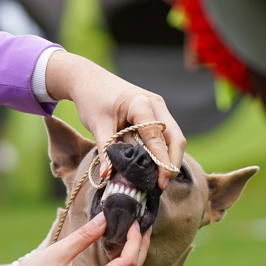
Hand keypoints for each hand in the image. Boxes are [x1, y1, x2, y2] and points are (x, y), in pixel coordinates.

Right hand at [0, 212, 150, 265]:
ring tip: (133, 235)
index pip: (127, 264)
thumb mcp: (57, 253)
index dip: (134, 241)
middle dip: (140, 250)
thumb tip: (106, 218)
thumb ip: (85, 236)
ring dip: (131, 259)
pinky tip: (117, 250)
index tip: (135, 222)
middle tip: (143, 226)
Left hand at [43, 51, 185, 190]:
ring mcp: (158, 107)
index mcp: (141, 103)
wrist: (89, 80)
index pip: (157, 138)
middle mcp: (156, 104)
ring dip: (169, 158)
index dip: (162, 163)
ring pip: (173, 137)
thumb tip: (107, 176)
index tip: (161, 183)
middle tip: (163, 185)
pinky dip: (162, 151)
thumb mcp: (97, 126)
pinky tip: (155, 167)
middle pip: (176, 138)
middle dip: (172, 163)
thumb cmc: (92, 99)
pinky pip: (164, 135)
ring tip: (159, 180)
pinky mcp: (156, 113)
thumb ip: (105, 150)